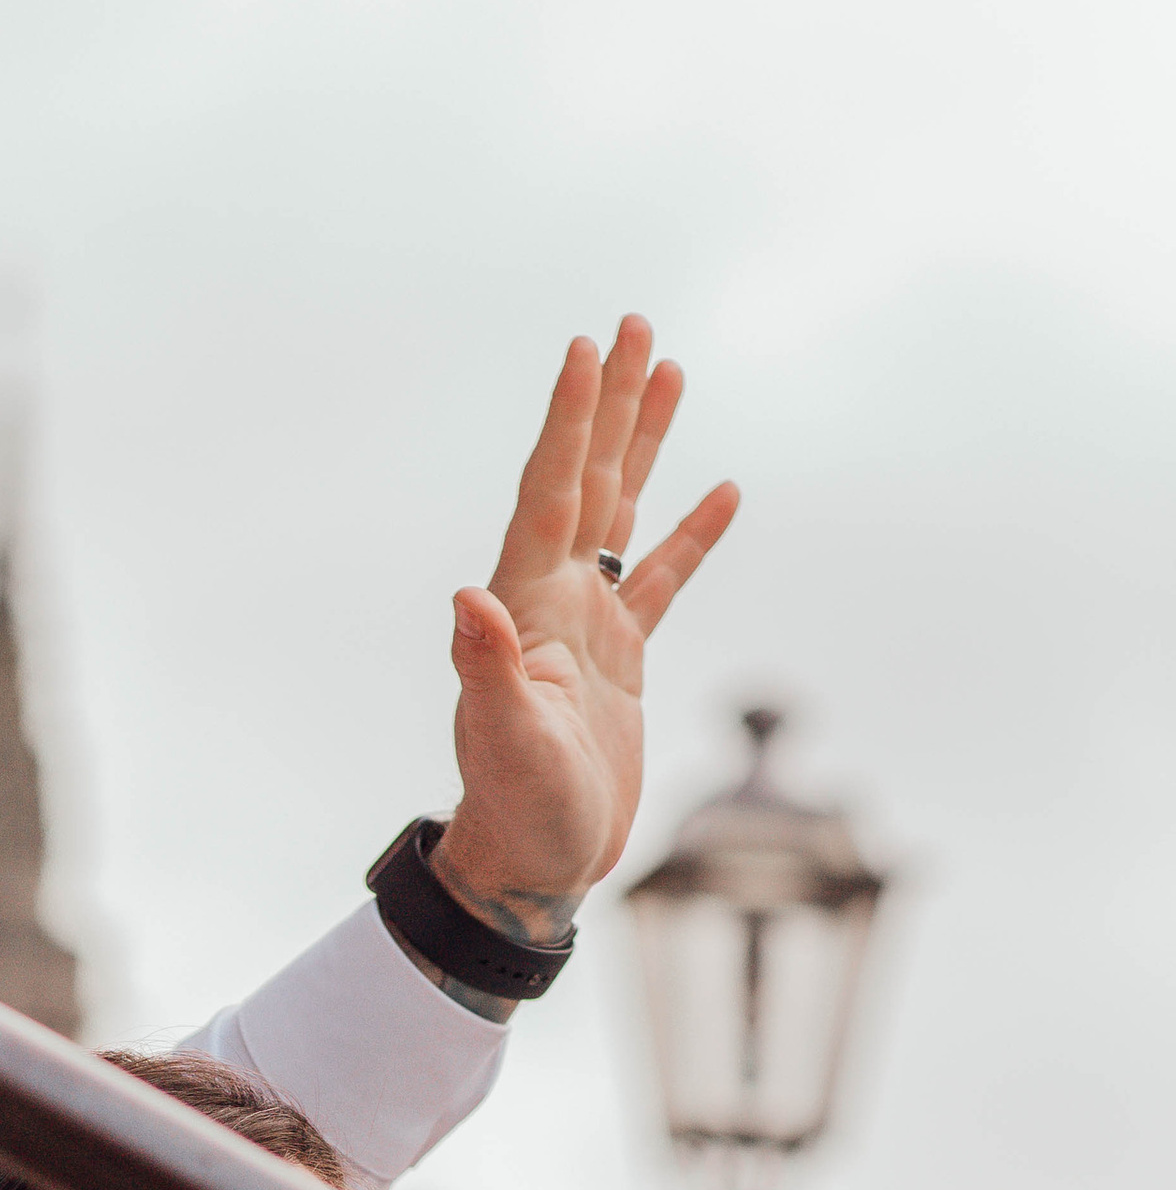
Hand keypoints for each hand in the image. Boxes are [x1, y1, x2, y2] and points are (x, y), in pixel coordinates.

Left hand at [432, 316, 737, 945]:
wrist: (533, 865)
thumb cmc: (516, 809)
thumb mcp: (505, 739)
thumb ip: (488, 666)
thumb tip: (468, 596)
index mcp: (526, 605)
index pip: (551, 492)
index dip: (569, 422)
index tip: (588, 349)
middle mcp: (551, 600)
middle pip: (588, 479)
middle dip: (609, 404)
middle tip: (633, 325)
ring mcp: (587, 624)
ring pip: (623, 512)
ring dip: (645, 443)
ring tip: (671, 371)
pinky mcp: (620, 659)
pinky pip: (660, 579)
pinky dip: (689, 535)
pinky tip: (722, 490)